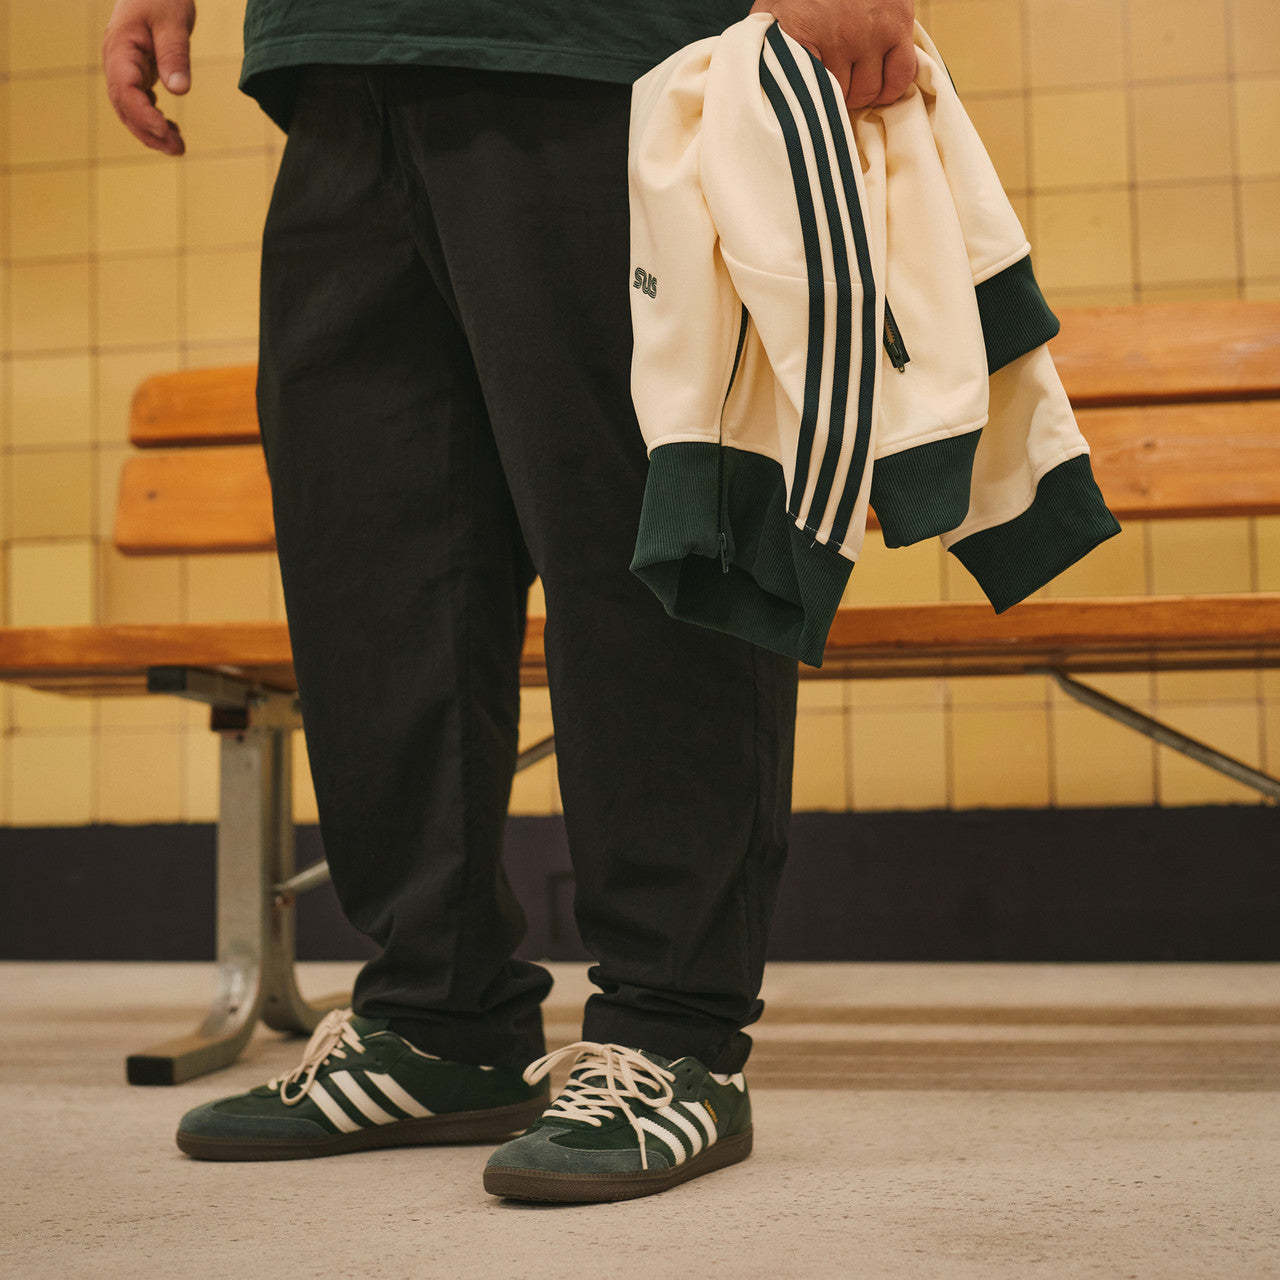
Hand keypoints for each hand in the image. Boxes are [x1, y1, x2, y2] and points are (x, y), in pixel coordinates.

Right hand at [102, 0, 194, 154]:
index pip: (125, 90)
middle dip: (149, 132)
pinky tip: (172, 130)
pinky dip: (154, 120)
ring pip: (130, 110)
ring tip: (178, 147)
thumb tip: (179, 91)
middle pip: (125, 107)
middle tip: (178, 150)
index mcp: (120, 49)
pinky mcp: (135, 74)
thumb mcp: (174, 22)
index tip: (165, 130)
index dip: (143, 114)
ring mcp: (123, 70)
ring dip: (152, 132)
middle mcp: (116, 63)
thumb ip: (175, 55)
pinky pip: (138, 104)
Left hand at [748, 0, 917, 112]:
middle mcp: (839, 34)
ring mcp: (871, 31)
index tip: (802, 118)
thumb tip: (757, 90)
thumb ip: (766, 48)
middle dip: (833, 102)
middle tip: (828, 95)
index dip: (804, 113)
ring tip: (850, 86)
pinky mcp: (898, 25)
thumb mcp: (771, 14)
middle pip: (838, 99)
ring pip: (868, 93)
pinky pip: (900, 77)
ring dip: (859, 96)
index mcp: (801, 33)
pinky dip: (889, 89)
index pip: (803, 96)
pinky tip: (877, 86)